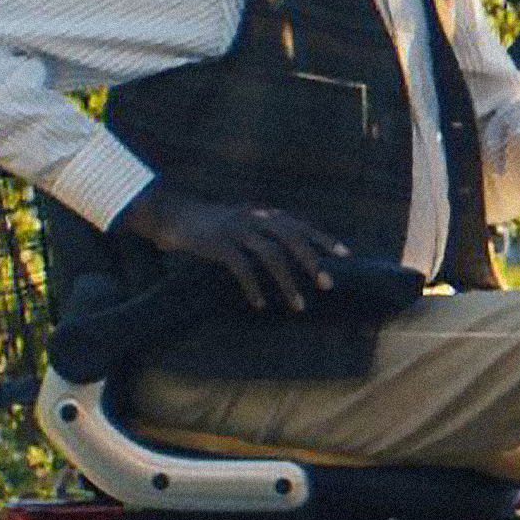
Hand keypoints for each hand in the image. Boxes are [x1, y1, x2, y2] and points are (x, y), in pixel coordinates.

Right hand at [114, 183, 347, 312]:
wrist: (173, 215)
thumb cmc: (214, 224)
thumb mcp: (245, 222)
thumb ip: (268, 232)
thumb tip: (295, 252)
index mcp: (265, 214)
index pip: (301, 225)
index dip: (324, 238)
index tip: (346, 254)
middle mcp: (256, 218)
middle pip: (292, 238)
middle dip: (312, 262)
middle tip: (328, 285)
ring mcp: (237, 229)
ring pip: (271, 256)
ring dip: (288, 283)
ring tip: (299, 306)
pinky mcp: (218, 244)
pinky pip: (242, 268)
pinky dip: (253, 287)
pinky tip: (259, 305)